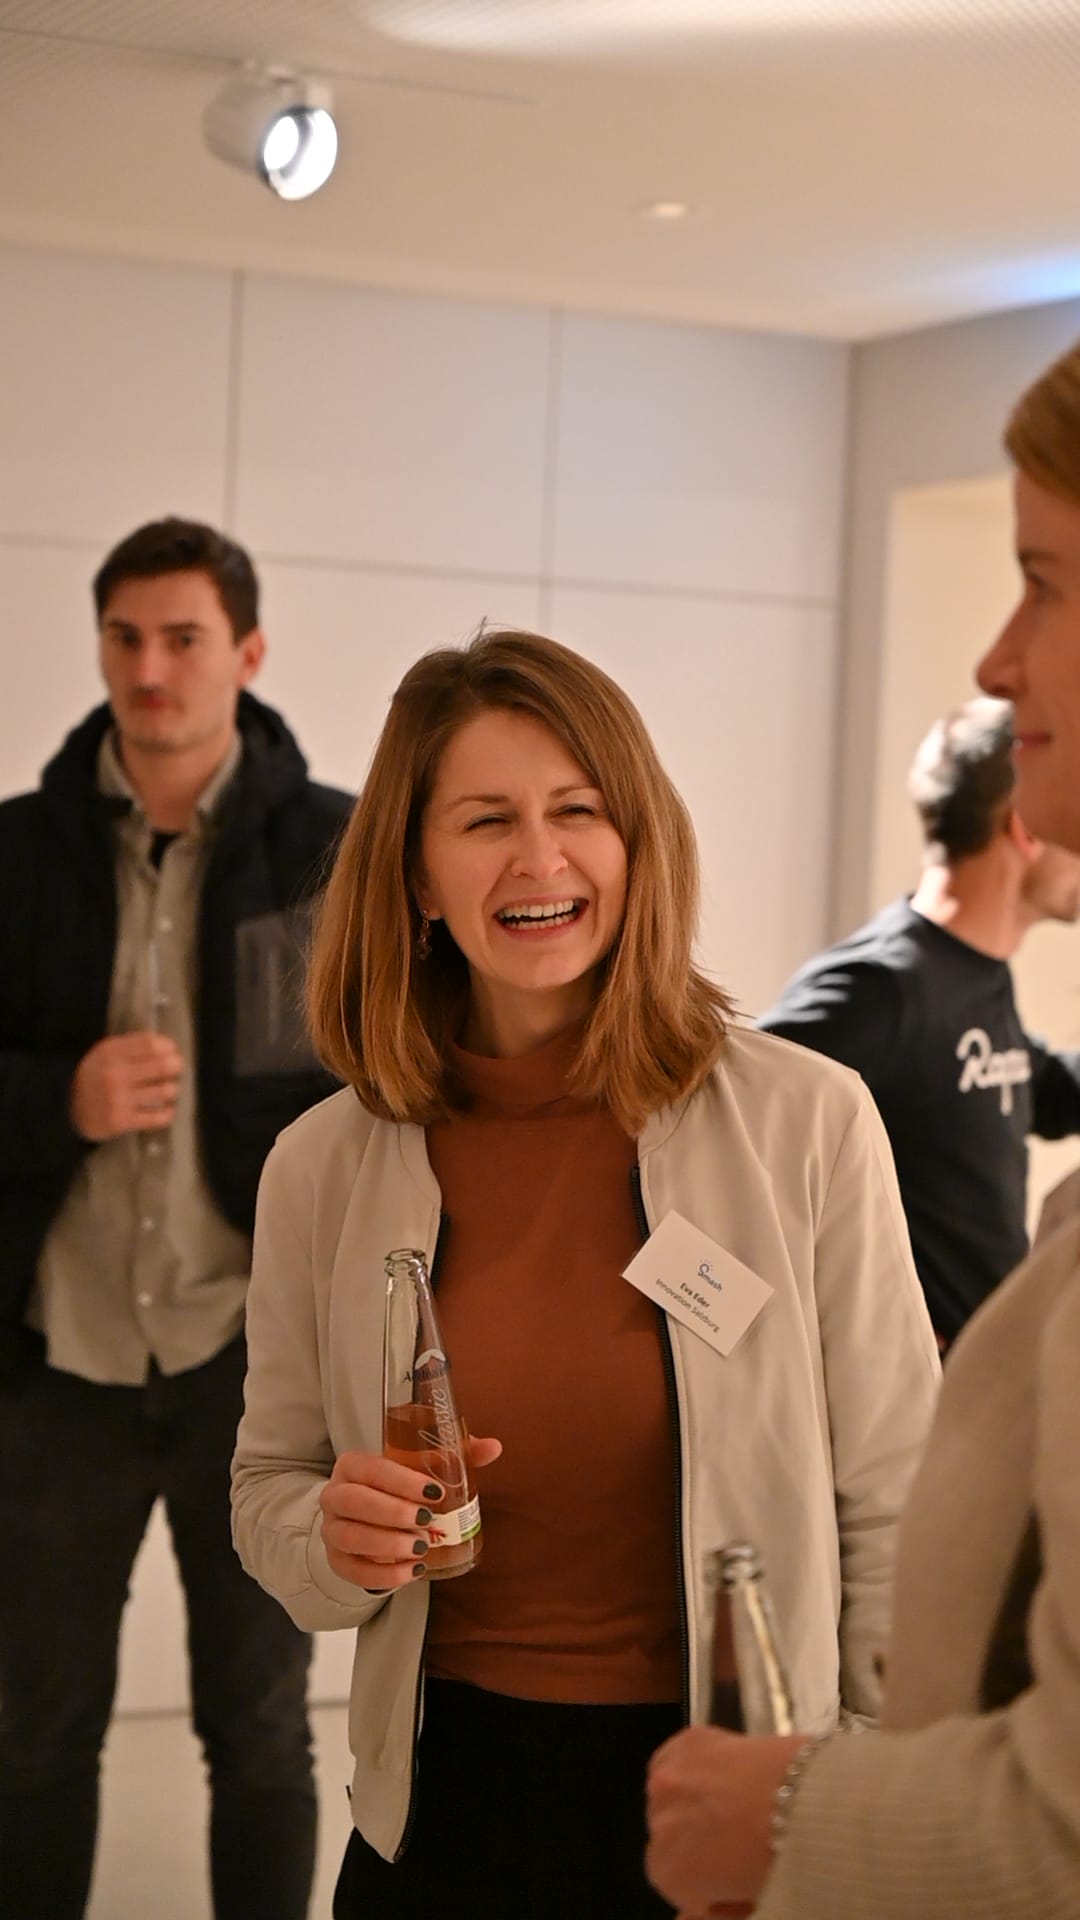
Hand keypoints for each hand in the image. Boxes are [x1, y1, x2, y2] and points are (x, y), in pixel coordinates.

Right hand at [70, 1032, 183, 1139]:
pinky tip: (165, 1110)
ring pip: (164, 1091)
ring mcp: (119, 1099)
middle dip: (176, 1066)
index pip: (150, 1043)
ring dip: (171, 1089)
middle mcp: (115, 1075)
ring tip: (168, 1089)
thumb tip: (168, 1045)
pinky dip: (167, 1113)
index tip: (172, 1051)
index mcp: (110, 1053)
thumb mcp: (105, 1053)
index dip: (168, 1046)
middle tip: (176, 1069)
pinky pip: (157, 1117)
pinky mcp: (122, 1121)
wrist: (68, 1108)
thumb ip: (132, 1046)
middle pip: (162, 1065)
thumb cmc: (95, 1076)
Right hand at [320, 1435, 501, 1589]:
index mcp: (353, 1465)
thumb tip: (494, 1447)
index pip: (371, 1468)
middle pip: (354, 1501)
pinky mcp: (337, 1560)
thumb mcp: (422, 1468)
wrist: (367, 1517)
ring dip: (387, 1545)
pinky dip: (383, 1575)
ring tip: (421, 1549)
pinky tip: (412, 1571)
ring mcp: (332, 1529)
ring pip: (349, 1536)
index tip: (433, 1492)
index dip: (402, 1480)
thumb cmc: (398, 1488)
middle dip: (392, 1512)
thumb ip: (457, 1454)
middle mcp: (335, 1494)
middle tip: (426, 1521)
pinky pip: (352, 1571)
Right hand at [646, 1726, 804, 1913]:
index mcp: (668, 1872)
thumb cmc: (782, 1859)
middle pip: (669, 1835)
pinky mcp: (688, 1741)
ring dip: (690, 1800)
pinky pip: (675, 1758)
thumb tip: (685, 1918)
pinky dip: (692, 1766)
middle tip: (736, 1840)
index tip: (730, 1877)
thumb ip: (716, 1914)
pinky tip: (723, 1771)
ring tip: (732, 1802)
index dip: (703, 1880)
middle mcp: (659, 1824)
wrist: (809, 1800)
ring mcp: (668, 1778)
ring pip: (669, 1794)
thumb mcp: (751, 1903)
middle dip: (696, 1840)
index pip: (672, 1881)